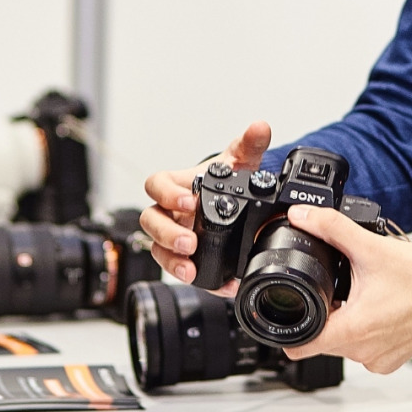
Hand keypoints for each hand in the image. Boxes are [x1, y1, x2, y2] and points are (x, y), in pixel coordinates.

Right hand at [139, 120, 270, 284]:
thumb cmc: (225, 180)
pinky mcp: (184, 257)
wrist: (236, 205)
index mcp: (177, 185)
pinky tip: (217, 284)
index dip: (166, 193)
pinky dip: (197, 278)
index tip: (188, 202)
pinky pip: (179, 269)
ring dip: (171, 259)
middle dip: (167, 233)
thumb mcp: (238, 162)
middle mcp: (170, 211)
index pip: (156, 185)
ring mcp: (174, 235)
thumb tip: (260, 127)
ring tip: (190, 268)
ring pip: (157, 248)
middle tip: (189, 242)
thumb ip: (248, 144)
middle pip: (151, 221)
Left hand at [279, 204, 411, 373]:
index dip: (289, 331)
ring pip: (343, 346)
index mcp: (353, 330)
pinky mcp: (390, 361)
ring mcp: (378, 359)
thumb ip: (330, 227)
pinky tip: (375, 312)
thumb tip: (302, 216)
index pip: (302, 346)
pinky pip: (364, 351)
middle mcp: (364, 351)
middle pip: (322, 341)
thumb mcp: (368, 247)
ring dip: (344, 324)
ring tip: (361, 299)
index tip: (290, 314)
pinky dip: (364, 334)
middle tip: (341, 292)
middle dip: (324, 316)